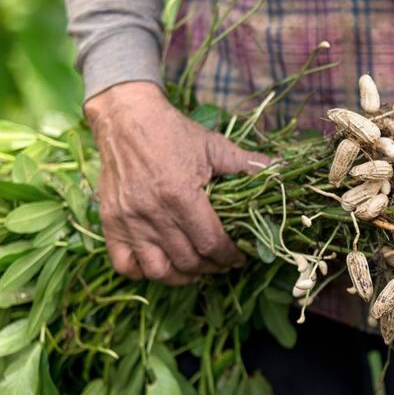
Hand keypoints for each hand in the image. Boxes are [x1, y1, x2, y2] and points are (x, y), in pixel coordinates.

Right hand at [85, 82, 269, 284]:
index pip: (211, 243)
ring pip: (158, 270)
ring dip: (182, 277)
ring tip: (197, 270)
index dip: (230, 256)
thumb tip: (282, 169)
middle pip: (188, 261)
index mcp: (180, 195)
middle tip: (223, 263)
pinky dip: (143, 272)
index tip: (240, 257)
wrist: (126, 117)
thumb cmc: (173, 132)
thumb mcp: (214, 146)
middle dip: (212, 267)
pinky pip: (124, 264)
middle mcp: (152, 213)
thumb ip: (248, 164)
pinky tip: (161, 266)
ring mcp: (128, 221)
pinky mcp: (110, 223)